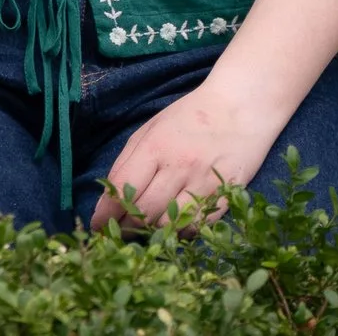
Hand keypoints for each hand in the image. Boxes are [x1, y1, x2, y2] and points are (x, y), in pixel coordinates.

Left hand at [89, 77, 289, 231]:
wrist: (240, 105)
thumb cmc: (190, 116)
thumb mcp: (151, 129)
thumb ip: (127, 162)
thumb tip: (106, 199)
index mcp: (156, 146)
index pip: (122, 189)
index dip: (105, 214)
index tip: (97, 226)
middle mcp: (180, 166)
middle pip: (143, 212)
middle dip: (126, 227)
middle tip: (121, 230)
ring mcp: (205, 183)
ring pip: (169, 225)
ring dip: (153, 231)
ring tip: (147, 227)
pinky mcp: (226, 196)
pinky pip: (196, 227)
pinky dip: (180, 232)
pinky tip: (175, 224)